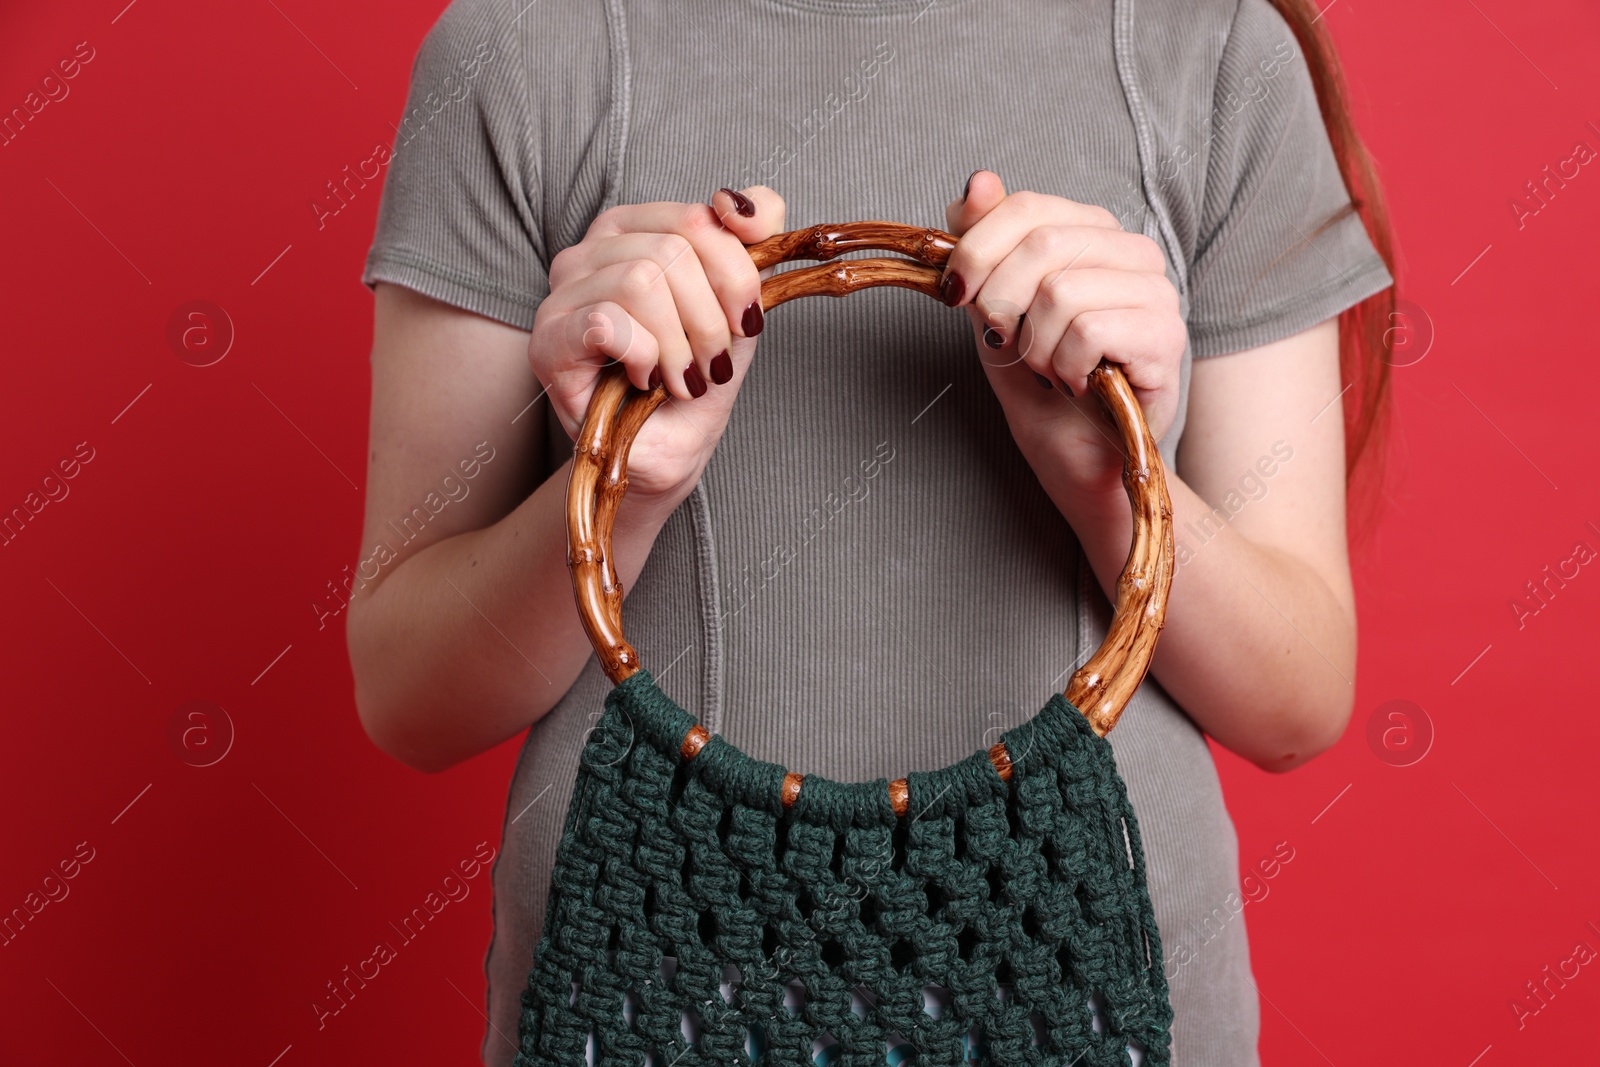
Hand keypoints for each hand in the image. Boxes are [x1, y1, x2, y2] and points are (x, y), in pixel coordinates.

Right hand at [530, 186, 786, 512]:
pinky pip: (608, 322)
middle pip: (673, 249)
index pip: (697, 218)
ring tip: (680, 378)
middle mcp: (590, 250)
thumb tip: (739, 203)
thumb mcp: (739, 304)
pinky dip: (645, 359)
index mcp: (634, 229)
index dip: (736, 276)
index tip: (746, 322)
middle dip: (710, 320)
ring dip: (680, 346)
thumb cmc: (694, 377)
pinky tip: (644, 380)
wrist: (667, 450)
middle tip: (711, 364)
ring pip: (641, 281)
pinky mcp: (549, 339)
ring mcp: (562, 293)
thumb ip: (753, 239)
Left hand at [941, 171, 1185, 499]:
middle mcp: (1132, 251)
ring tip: (1051, 369)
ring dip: (1036, 347)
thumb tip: (977, 182)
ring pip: (1062, 292)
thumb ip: (983, 247)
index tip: (953, 292)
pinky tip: (1077, 384)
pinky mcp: (1165, 337)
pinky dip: (1064, 368)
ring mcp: (1157, 292)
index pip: (1027, 206)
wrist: (1075, 456)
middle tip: (1007, 343)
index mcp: (1092, 232)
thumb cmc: (1039, 382)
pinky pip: (1088, 332)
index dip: (977, 247)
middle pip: (1042, 243)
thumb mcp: (993, 307)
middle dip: (1000, 303)